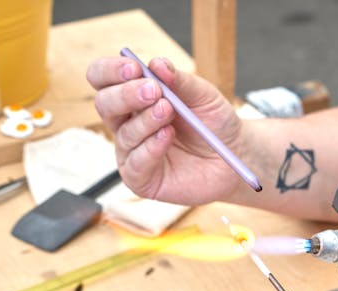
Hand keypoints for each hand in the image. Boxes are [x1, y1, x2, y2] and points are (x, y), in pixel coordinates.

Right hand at [86, 56, 245, 204]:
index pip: (103, 79)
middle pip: (104, 104)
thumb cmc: (214, 123)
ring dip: (146, 120)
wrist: (235, 156)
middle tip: (153, 90)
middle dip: (126, 94)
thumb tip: (156, 64)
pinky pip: (135, 164)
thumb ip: (180, 80)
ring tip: (168, 111)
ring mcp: (132, 152)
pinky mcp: (141, 179)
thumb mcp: (203, 95)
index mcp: (134, 97)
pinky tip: (167, 136)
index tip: (132, 67)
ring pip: (123, 133)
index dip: (110, 71)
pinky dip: (150, 148)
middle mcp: (127, 123)